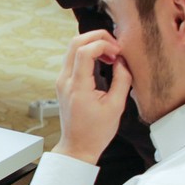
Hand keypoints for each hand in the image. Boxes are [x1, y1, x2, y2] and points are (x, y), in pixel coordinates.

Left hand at [54, 30, 132, 164]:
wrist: (77, 147)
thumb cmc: (96, 132)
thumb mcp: (116, 106)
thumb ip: (122, 80)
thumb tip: (122, 61)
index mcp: (77, 86)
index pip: (84, 51)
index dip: (103, 44)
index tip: (118, 52)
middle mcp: (64, 80)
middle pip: (75, 42)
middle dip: (97, 37)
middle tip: (115, 47)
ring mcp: (61, 80)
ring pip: (72, 48)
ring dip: (93, 45)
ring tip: (111, 55)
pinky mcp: (63, 82)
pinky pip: (73, 58)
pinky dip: (88, 53)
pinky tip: (103, 61)